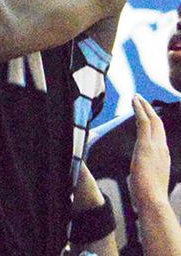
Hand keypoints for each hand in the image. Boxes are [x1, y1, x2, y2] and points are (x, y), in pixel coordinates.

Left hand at [130, 95, 171, 212]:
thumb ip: (145, 171)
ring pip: (151, 119)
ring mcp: (155, 146)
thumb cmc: (147, 195)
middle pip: (158, 124)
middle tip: (142, 99)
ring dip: (144, 106)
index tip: (147, 114)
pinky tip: (134, 100)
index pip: (158, 135)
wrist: (153, 201)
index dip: (153, 123)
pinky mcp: (146, 145)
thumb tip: (139, 172)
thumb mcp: (147, 178)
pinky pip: (143, 122)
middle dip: (150, 110)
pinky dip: (139, 109)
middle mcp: (162, 148)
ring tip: (136, 96)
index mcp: (162, 156)